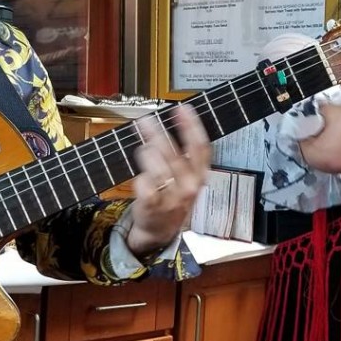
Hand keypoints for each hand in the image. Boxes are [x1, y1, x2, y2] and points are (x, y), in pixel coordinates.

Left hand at [126, 104, 211, 257]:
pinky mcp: (153, 204)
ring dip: (145, 155)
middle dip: (156, 133)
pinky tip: (141, 180)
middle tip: (144, 120)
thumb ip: (184, 156)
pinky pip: (143, 181)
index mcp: (200, 176)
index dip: (192, 126)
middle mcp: (189, 185)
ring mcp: (172, 196)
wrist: (160, 231)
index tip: (182, 108)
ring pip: (156, 163)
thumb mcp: (187, 179)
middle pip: (173, 152)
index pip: (201, 147)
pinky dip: (139, 178)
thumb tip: (172, 124)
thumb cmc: (172, 198)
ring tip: (144, 154)